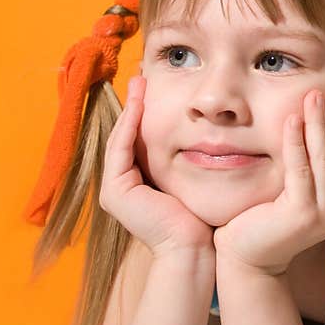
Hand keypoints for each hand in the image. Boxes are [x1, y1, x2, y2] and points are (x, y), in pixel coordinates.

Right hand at [99, 76, 214, 256]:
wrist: (193, 248)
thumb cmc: (201, 217)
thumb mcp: (194, 178)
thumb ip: (192, 157)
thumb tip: (209, 131)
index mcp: (138, 182)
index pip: (138, 138)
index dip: (144, 111)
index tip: (153, 87)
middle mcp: (122, 185)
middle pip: (127, 134)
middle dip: (134, 104)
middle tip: (141, 76)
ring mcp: (115, 189)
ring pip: (122, 138)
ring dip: (130, 108)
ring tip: (139, 82)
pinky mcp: (116, 191)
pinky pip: (121, 148)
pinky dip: (130, 125)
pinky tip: (140, 104)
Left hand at [213, 84, 324, 275]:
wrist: (247, 258)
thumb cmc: (268, 219)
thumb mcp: (298, 190)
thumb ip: (314, 167)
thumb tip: (322, 127)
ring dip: (321, 123)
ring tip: (315, 95)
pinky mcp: (303, 215)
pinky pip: (301, 170)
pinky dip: (297, 142)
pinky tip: (293, 119)